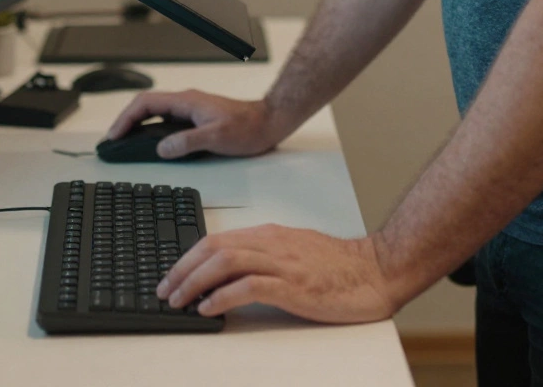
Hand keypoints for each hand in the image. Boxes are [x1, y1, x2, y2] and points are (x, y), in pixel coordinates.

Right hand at [105, 90, 283, 158]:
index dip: (125, 118)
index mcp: (186, 101)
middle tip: (113, 141)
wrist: (268, 122)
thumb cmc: (248, 127)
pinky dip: (152, 131)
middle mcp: (185, 102)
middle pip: (145, 107)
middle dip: (125, 122)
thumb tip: (161, 148)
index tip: (114, 135)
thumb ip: (187, 142)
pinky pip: (166, 121)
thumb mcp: (216, 136)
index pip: (145, 104)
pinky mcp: (196, 118)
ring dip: (137, 126)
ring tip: (125, 143)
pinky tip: (150, 144)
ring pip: (155, 114)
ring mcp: (190, 109)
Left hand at [156, 225, 396, 322]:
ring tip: (179, 300)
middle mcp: (272, 243)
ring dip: (195, 282)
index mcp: (270, 235)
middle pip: (214, 248)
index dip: (188, 257)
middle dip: (182, 269)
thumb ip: (265, 257)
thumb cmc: (340, 267)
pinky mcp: (294, 285)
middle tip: (165, 289)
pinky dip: (223, 296)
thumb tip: (229, 273)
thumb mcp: (296, 253)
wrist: (377, 271)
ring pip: (225, 262)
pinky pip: (249, 286)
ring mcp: (283, 263)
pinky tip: (209, 308)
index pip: (217, 239)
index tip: (171, 275)